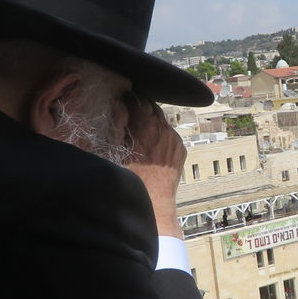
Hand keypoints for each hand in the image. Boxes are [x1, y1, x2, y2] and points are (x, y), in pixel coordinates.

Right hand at [122, 95, 183, 236]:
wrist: (155, 202)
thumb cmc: (131, 180)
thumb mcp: (117, 151)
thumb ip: (118, 126)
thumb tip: (119, 109)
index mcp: (146, 126)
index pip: (136, 100)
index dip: (127, 97)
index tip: (120, 96)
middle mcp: (163, 129)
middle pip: (150, 105)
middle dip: (140, 104)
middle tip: (129, 105)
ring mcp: (174, 138)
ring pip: (161, 119)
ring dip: (151, 118)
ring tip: (140, 124)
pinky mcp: (181, 148)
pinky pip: (169, 133)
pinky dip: (160, 131)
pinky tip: (151, 140)